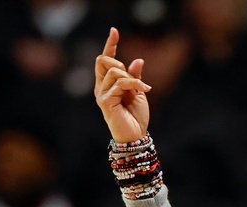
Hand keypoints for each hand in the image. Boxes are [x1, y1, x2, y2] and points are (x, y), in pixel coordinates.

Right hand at [94, 27, 150, 142]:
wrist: (136, 135)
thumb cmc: (136, 116)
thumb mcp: (138, 92)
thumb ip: (135, 77)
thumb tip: (138, 60)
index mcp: (108, 83)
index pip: (104, 59)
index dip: (110, 44)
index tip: (114, 31)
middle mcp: (101, 86)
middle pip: (102, 60)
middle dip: (119, 62)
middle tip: (133, 79)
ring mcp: (102, 93)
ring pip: (113, 71)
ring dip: (131, 77)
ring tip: (142, 88)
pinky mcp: (106, 101)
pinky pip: (120, 84)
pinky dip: (134, 84)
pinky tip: (145, 90)